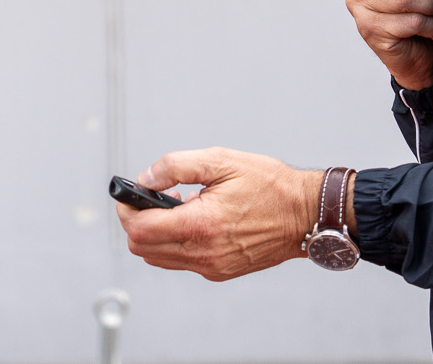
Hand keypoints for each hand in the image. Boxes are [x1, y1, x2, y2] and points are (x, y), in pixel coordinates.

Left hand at [117, 148, 319, 280]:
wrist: (305, 215)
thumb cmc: (269, 185)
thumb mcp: (220, 160)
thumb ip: (175, 166)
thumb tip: (145, 178)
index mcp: (201, 225)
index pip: (139, 230)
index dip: (127, 210)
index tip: (130, 194)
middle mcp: (203, 254)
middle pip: (142, 248)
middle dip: (137, 221)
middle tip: (155, 197)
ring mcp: (212, 267)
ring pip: (159, 258)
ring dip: (156, 233)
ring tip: (179, 206)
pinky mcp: (220, 272)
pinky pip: (182, 262)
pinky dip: (176, 242)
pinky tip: (195, 219)